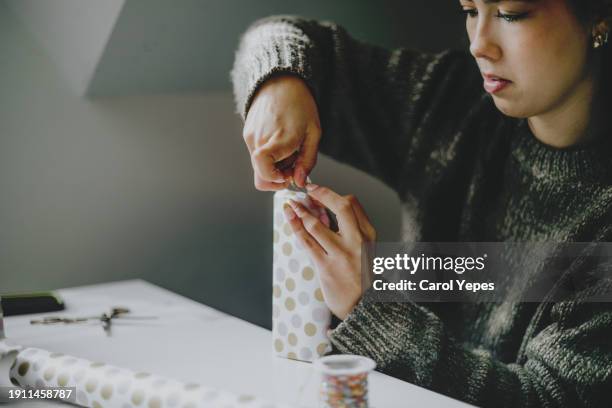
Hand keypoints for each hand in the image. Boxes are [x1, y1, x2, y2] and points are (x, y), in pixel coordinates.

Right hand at [243, 75, 320, 190]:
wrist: (280, 81)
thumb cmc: (300, 105)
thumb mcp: (313, 133)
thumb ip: (307, 161)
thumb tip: (299, 182)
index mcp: (280, 139)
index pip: (264, 172)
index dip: (275, 180)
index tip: (288, 176)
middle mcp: (260, 140)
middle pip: (261, 175)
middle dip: (277, 177)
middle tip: (292, 164)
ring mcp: (250, 136)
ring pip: (258, 165)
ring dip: (273, 165)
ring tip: (287, 149)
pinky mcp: (247, 133)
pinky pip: (255, 154)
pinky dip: (267, 155)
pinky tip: (279, 141)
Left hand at [283, 185, 376, 319]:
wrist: (364, 306)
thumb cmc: (362, 274)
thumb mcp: (366, 248)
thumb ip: (350, 228)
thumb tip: (325, 209)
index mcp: (368, 233)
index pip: (351, 204)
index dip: (331, 194)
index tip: (317, 190)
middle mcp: (357, 241)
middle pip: (340, 207)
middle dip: (321, 194)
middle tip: (306, 188)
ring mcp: (341, 254)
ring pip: (317, 225)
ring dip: (301, 212)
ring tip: (290, 205)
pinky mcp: (326, 267)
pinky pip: (307, 242)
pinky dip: (296, 227)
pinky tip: (290, 218)